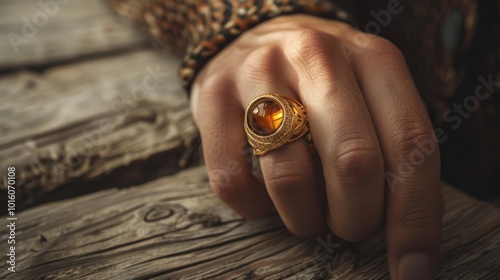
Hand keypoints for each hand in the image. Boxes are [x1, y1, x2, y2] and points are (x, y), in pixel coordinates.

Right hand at [191, 14, 441, 278]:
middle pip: (353, 161)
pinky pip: (232, 180)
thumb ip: (390, 147)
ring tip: (307, 214)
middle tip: (349, 226)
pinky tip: (265, 198)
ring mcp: (258, 71)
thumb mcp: (369, 94)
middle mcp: (316, 55)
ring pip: (288, 177)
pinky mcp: (211, 95)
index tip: (411, 270)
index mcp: (372, 58)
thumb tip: (402, 234)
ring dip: (304, 218)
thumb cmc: (321, 83)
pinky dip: (254, 208)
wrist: (254, 38)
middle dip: (356, 219)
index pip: (409, 144)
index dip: (415, 216)